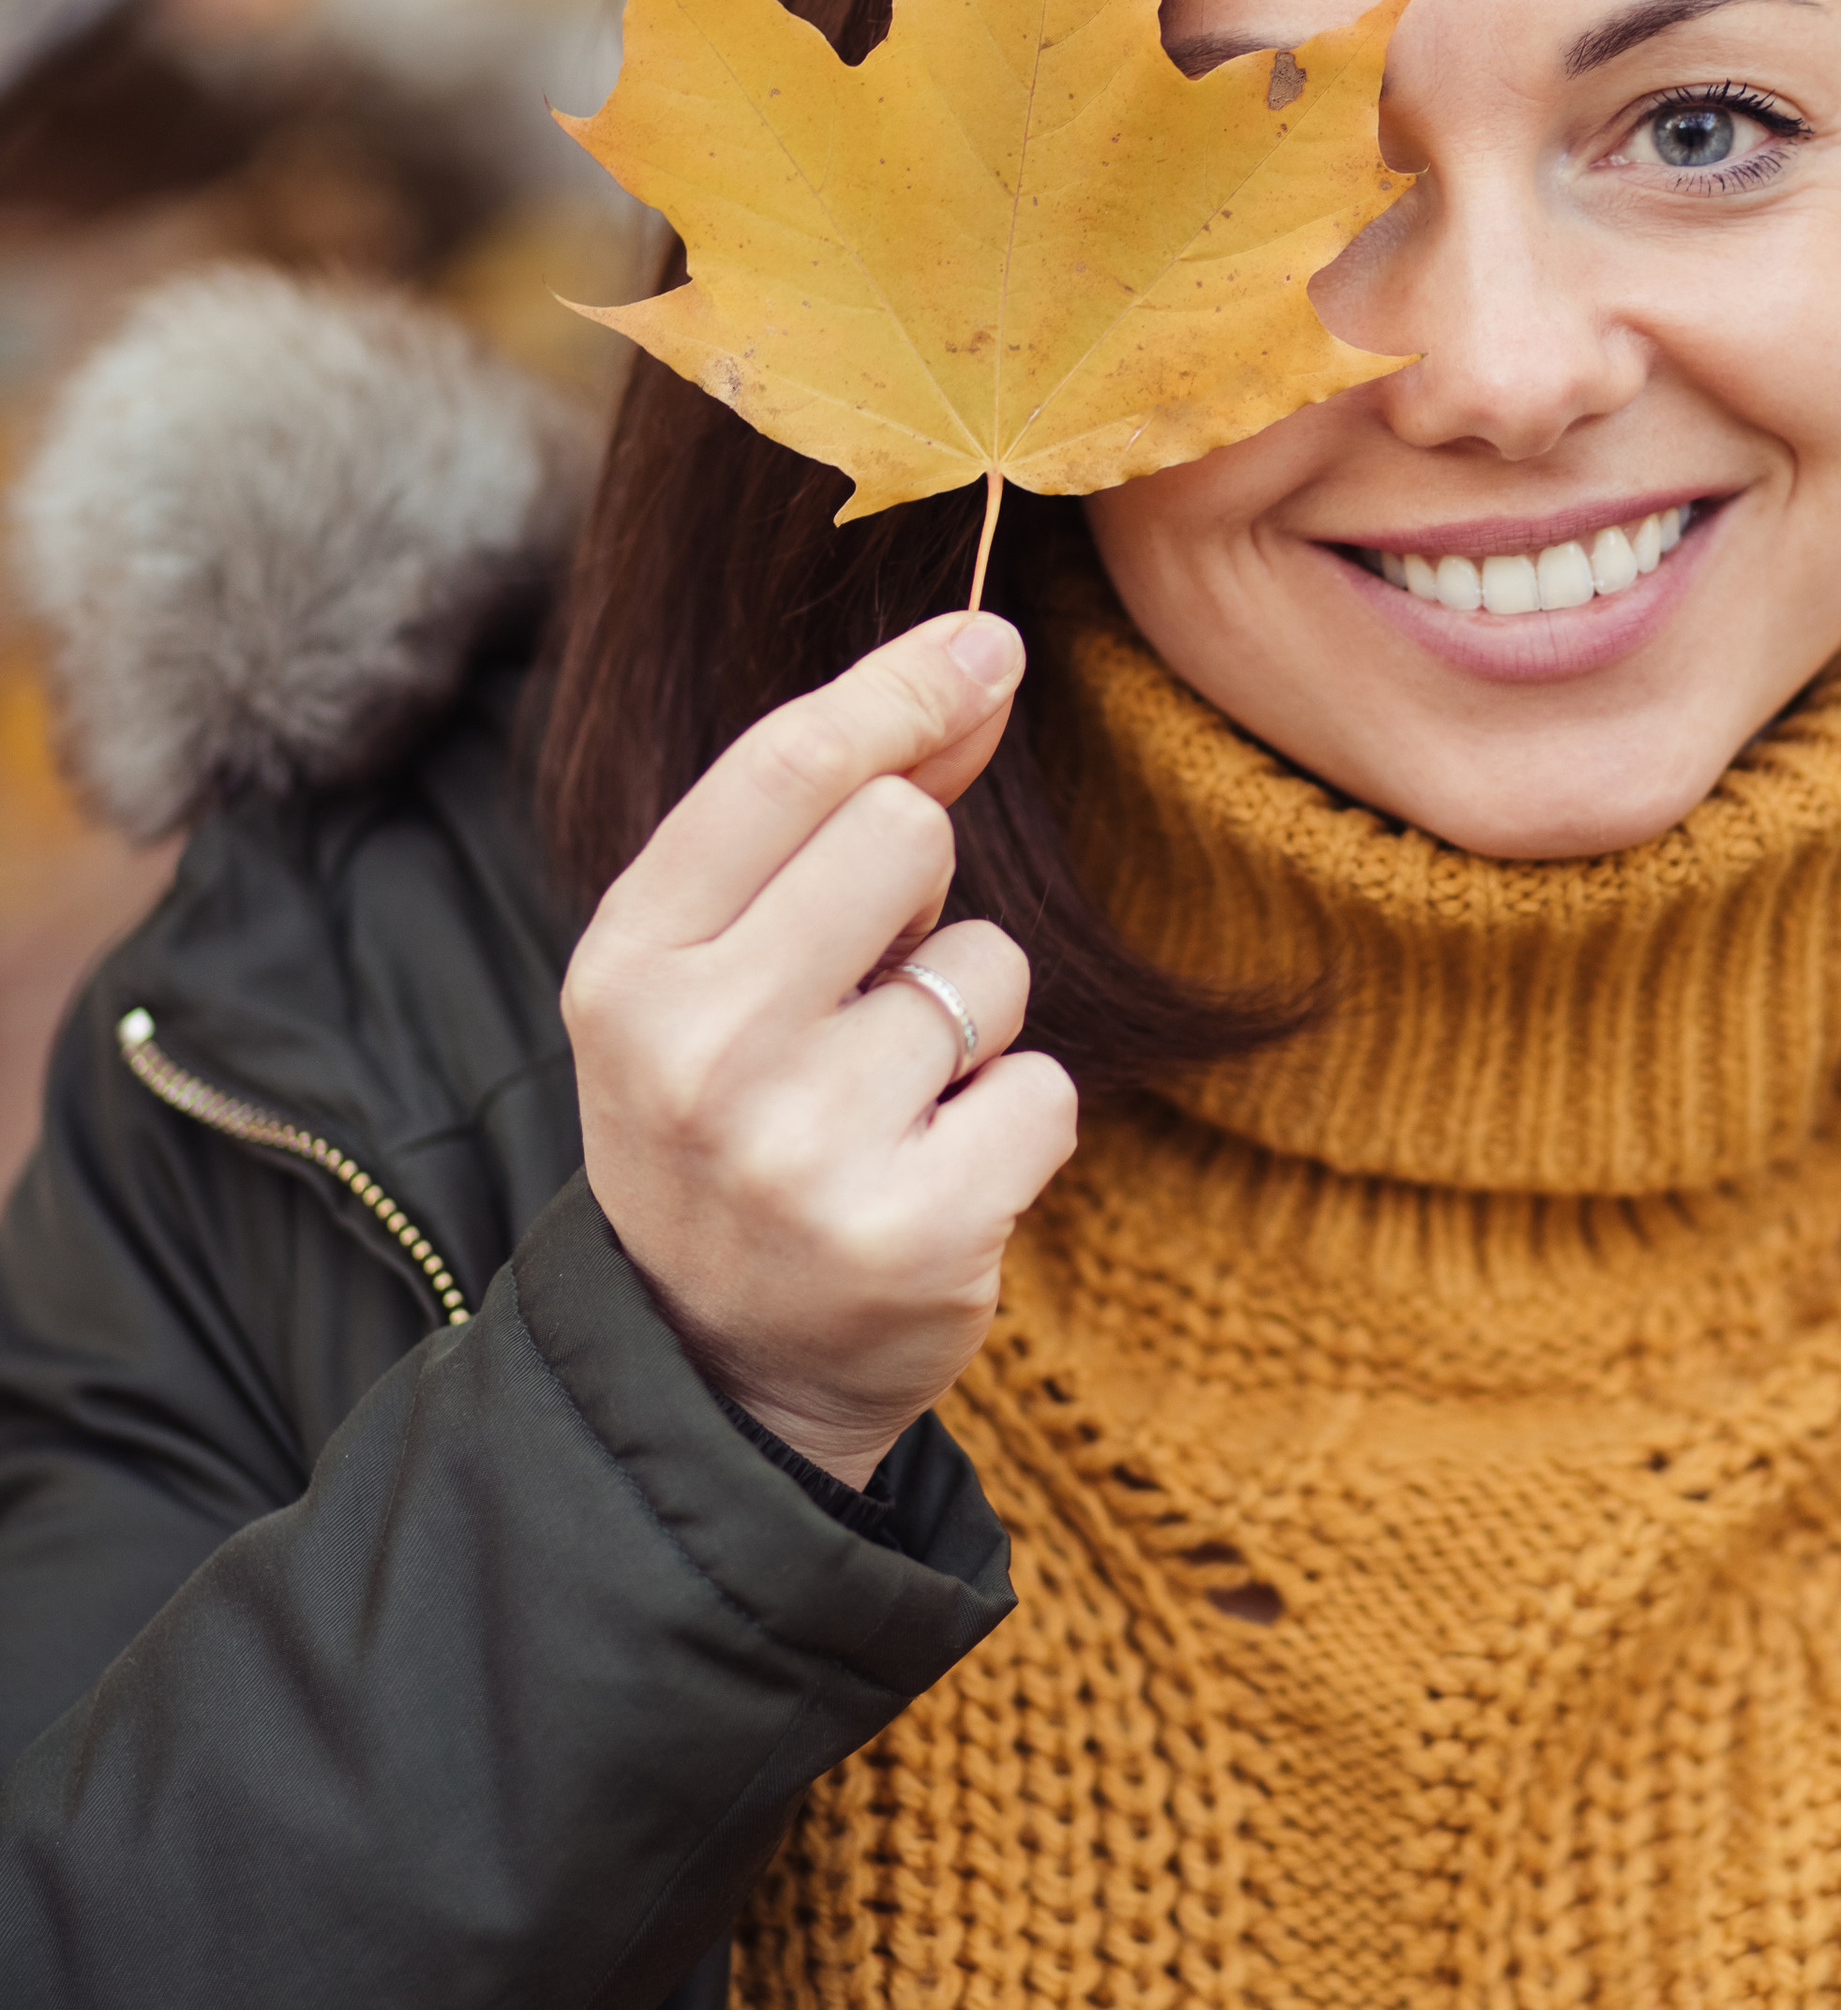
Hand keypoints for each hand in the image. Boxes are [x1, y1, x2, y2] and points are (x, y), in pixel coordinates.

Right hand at [562, 611, 1077, 1489]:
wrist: (715, 1365)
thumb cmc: (732, 1115)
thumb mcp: (719, 965)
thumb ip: (830, 812)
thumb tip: (978, 658)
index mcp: (626, 967)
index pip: (786, 768)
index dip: (903, 687)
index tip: (988, 644)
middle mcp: (696, 1053)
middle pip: (904, 835)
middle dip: (922, 890)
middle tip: (869, 987)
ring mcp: (801, 1153)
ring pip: (988, 968)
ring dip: (970, 1024)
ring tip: (889, 1105)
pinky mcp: (913, 1235)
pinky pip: (1045, 1088)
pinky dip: (1015, 1123)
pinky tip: (936, 1174)